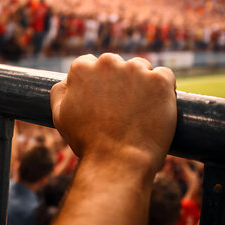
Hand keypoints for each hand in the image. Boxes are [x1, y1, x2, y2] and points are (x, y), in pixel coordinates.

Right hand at [50, 53, 175, 173]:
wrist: (118, 162)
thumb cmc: (87, 142)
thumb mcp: (59, 115)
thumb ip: (60, 91)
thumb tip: (68, 80)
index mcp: (82, 68)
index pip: (90, 64)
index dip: (95, 83)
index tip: (101, 99)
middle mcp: (108, 62)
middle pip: (116, 64)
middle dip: (118, 81)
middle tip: (121, 108)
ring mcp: (136, 70)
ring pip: (141, 68)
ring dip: (141, 82)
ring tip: (140, 110)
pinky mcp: (160, 80)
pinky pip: (165, 75)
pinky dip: (163, 88)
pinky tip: (156, 106)